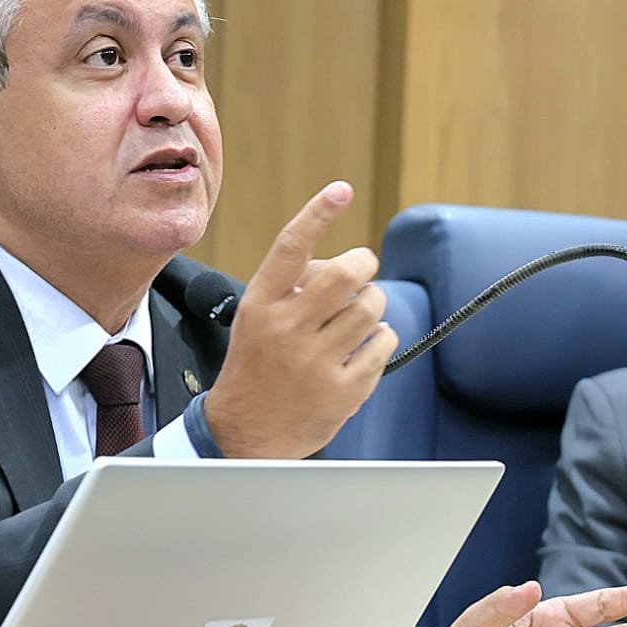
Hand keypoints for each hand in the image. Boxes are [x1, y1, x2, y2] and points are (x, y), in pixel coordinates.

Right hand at [203, 181, 395, 458]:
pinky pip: (383, 344)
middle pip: (345, 274)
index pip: (291, 247)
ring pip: (371, 308)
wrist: (243, 436)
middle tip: (364, 268)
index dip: (318, 213)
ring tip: (362, 314)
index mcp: (261, 306)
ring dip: (374, 303)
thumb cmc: (254, 369)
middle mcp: (286, 330)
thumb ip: (290, 289)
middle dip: (364, 264)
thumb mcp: (254, 321)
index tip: (340, 190)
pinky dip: (381, 338)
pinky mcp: (342, 390)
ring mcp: (315, 362)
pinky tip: (364, 346)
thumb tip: (343, 264)